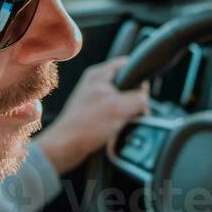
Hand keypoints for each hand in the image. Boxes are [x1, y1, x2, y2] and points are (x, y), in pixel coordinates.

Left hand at [36, 57, 149, 173]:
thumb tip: (145, 97)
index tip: (144, 91)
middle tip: (134, 111)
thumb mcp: (120, 108)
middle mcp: (96, 84)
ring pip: (122, 102)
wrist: (66, 147)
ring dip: (128, 113)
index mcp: (99, 74)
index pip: (127, 64)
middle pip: (127, 85)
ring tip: (123, 123)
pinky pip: (115, 115)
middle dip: (135, 99)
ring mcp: (94, 100)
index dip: (139, 76)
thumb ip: (138, 98)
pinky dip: (119, 122)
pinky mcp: (94, 115)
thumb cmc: (85, 126)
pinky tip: (117, 131)